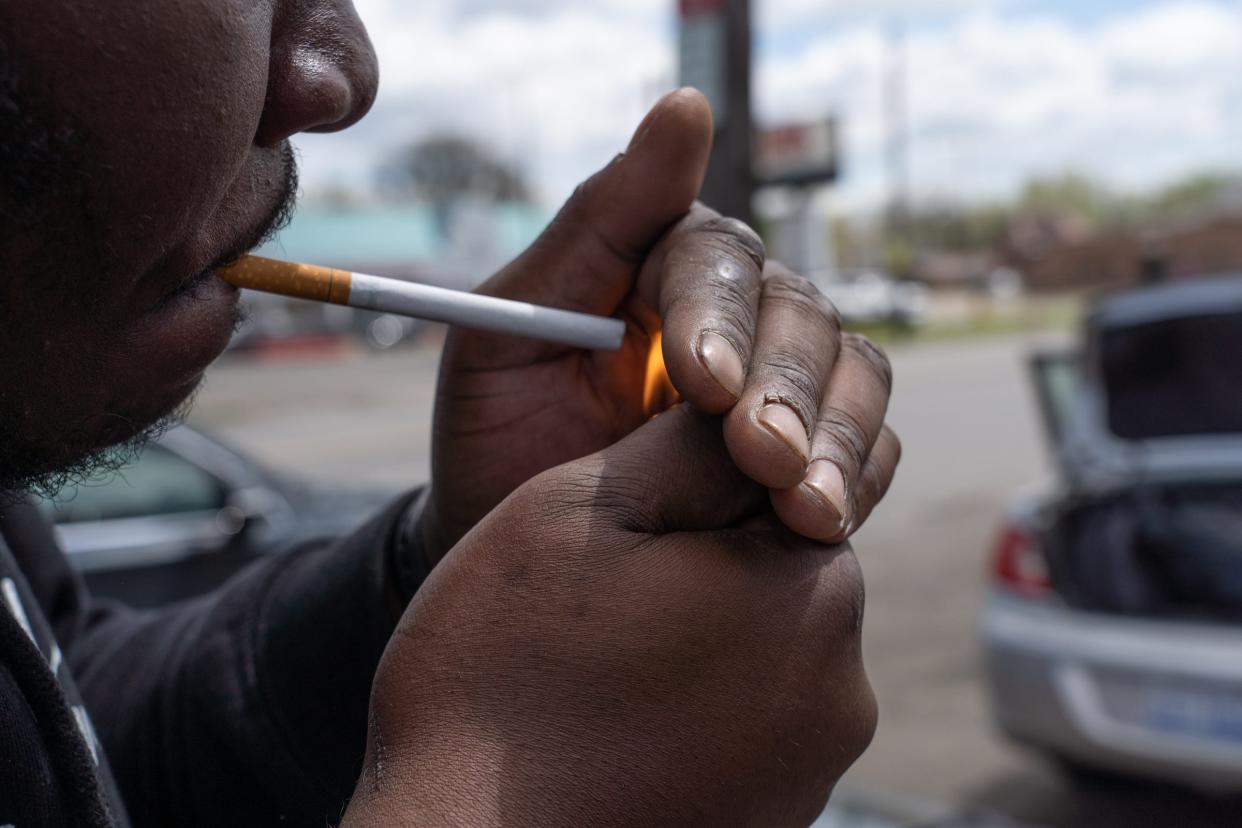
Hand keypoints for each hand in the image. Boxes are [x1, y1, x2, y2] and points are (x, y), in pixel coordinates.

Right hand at [348, 406, 876, 826]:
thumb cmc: (508, 672)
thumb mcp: (584, 507)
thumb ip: (690, 442)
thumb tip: (749, 415)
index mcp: (812, 592)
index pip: (782, 481)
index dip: (688, 488)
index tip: (618, 526)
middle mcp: (842, 690)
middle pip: (773, 568)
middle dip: (696, 563)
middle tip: (594, 603)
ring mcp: (811, 768)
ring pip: (754, 645)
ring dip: (689, 637)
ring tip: (593, 669)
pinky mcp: (774, 818)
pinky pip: (741, 722)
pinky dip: (686, 710)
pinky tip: (610, 723)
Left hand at [418, 89, 899, 567]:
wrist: (513, 561)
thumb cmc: (496, 436)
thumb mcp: (510, 330)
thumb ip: (596, 223)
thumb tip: (688, 106)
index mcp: (662, 269)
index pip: (717, 261)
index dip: (720, 315)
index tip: (706, 384)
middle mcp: (737, 316)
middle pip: (800, 315)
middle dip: (786, 389)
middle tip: (762, 459)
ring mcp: (780, 387)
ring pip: (854, 374)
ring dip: (838, 437)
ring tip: (807, 510)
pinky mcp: (810, 458)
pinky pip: (869, 451)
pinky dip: (857, 479)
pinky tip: (822, 523)